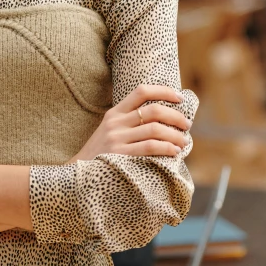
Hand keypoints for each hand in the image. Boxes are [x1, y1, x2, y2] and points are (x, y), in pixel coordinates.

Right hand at [66, 84, 190, 163]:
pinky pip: (149, 147)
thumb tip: (164, 120)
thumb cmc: (101, 154)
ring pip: (154, 129)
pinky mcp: (119, 155)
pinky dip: (166, 148)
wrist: (78, 174)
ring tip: (183, 142)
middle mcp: (115, 122)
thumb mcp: (110, 131)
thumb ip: (130, 123)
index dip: (163, 91)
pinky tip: (174, 152)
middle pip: (153, 110)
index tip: (179, 98)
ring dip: (175, 135)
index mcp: (114, 113)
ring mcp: (117, 138)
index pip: (141, 92)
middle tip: (187, 125)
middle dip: (175, 116)